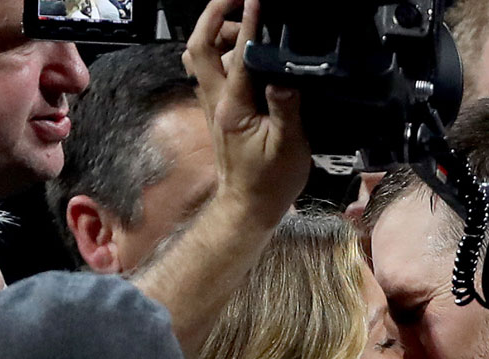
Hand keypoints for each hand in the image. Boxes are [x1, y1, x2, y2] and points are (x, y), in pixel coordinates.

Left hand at [183, 0, 310, 222]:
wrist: (249, 208)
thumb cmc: (271, 182)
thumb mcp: (288, 148)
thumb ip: (286, 108)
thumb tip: (284, 74)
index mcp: (233, 108)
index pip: (238, 56)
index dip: (248, 24)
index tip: (256, 1)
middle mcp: (216, 102)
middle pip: (200, 46)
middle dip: (216, 16)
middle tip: (241, 1)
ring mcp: (213, 106)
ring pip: (200, 57)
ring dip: (216, 33)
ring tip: (243, 23)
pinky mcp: (219, 112)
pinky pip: (209, 71)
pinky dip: (221, 52)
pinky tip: (242, 52)